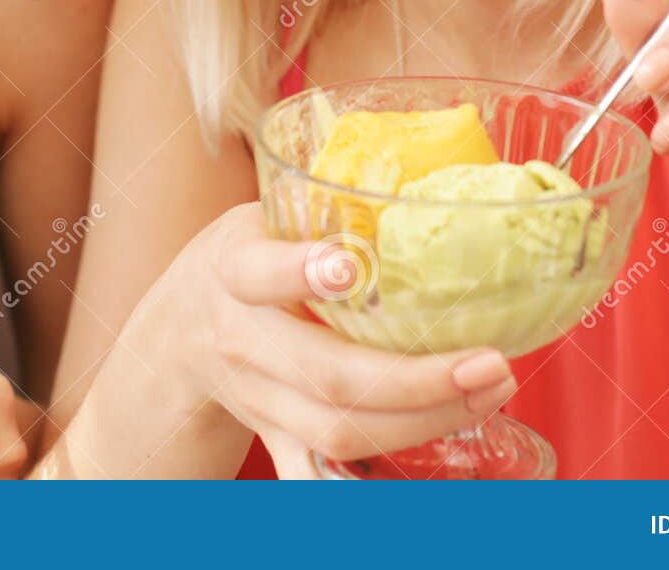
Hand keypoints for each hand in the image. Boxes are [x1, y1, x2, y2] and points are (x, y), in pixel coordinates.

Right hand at [163, 203, 517, 473]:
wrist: (178, 331)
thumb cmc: (244, 257)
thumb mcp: (263, 215)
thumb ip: (325, 208)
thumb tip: (430, 178)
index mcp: (236, 270)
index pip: (263, 273)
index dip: (302, 273)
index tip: (345, 267)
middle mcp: (245, 340)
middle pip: (327, 377)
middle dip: (415, 380)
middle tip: (489, 362)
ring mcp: (260, 398)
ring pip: (339, 432)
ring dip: (424, 421)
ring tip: (488, 391)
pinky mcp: (275, 437)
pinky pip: (321, 476)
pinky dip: (369, 489)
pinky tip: (434, 470)